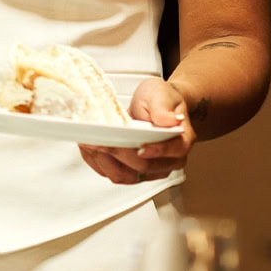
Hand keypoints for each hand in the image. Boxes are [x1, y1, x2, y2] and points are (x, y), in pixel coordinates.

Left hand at [79, 78, 196, 184]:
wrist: (154, 105)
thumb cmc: (160, 100)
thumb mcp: (162, 94)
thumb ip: (163, 107)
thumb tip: (170, 120)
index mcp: (181, 141)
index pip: (174, 151)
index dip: (156, 150)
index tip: (139, 146)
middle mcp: (168, 161)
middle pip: (144, 167)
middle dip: (119, 152)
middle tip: (100, 139)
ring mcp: (149, 169)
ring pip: (126, 176)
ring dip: (105, 160)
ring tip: (90, 142)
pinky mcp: (132, 171)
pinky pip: (112, 173)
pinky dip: (98, 162)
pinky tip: (90, 147)